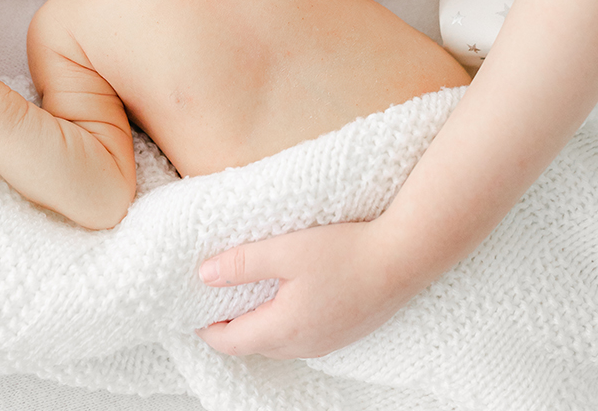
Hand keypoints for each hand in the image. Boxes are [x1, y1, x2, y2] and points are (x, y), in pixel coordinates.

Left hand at [197, 216, 417, 358]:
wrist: (404, 258)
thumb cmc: (345, 251)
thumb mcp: (285, 249)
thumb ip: (242, 263)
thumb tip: (204, 275)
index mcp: (283, 329)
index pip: (230, 342)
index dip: (207, 327)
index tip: (193, 306)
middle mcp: (303, 346)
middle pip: (253, 344)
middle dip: (230, 324)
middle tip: (216, 294)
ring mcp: (327, 343)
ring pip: (278, 340)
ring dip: (258, 321)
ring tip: (248, 290)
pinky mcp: (344, 332)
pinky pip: (302, 334)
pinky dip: (284, 318)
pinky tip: (288, 292)